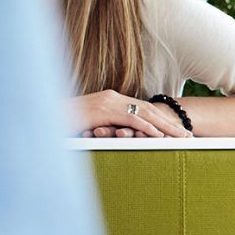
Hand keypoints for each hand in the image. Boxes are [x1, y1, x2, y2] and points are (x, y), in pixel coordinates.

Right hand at [69, 89, 190, 137]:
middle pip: (149, 110)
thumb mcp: (92, 124)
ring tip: (181, 137)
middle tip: (187, 135)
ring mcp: (109, 103)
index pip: (143, 109)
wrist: (46, 116)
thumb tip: (121, 135)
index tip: (177, 131)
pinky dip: (147, 128)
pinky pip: (131, 120)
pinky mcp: (104, 111)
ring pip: (145, 114)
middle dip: (170, 124)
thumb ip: (108, 126)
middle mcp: (113, 97)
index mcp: (112, 99)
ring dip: (165, 127)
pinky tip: (160, 136)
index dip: (162, 120)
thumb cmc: (66, 123)